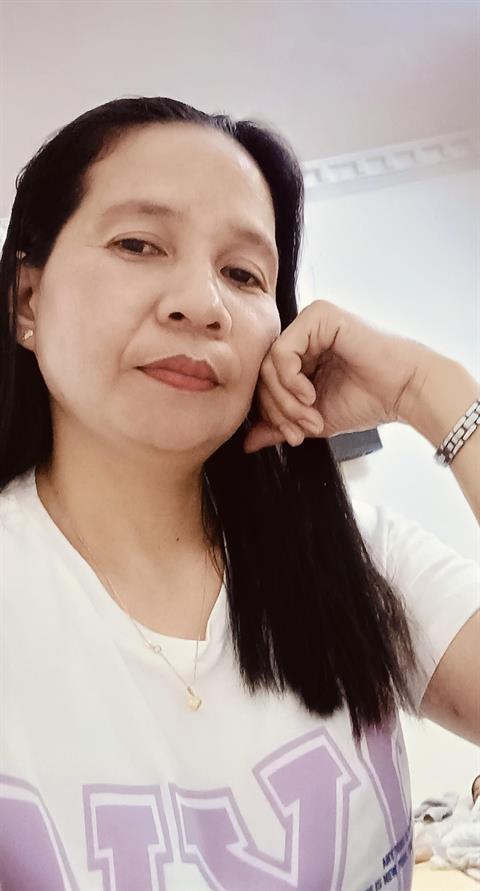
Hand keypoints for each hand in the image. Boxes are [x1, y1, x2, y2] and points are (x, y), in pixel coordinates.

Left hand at [243, 299, 433, 452]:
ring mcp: (309, 322)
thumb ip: (280, 425)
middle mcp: (302, 334)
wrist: (404, 392)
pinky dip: (291, 380)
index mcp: (301, 353)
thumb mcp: (312, 419)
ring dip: (286, 400)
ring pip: (269, 363)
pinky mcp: (318, 316)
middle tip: (300, 431)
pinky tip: (311, 394)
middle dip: (278, 410)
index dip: (273, 413)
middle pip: (262, 373)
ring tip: (311, 415)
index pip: (264, 381)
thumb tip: (246, 442)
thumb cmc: (366, 402)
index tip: (294, 437)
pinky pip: (282, 351)